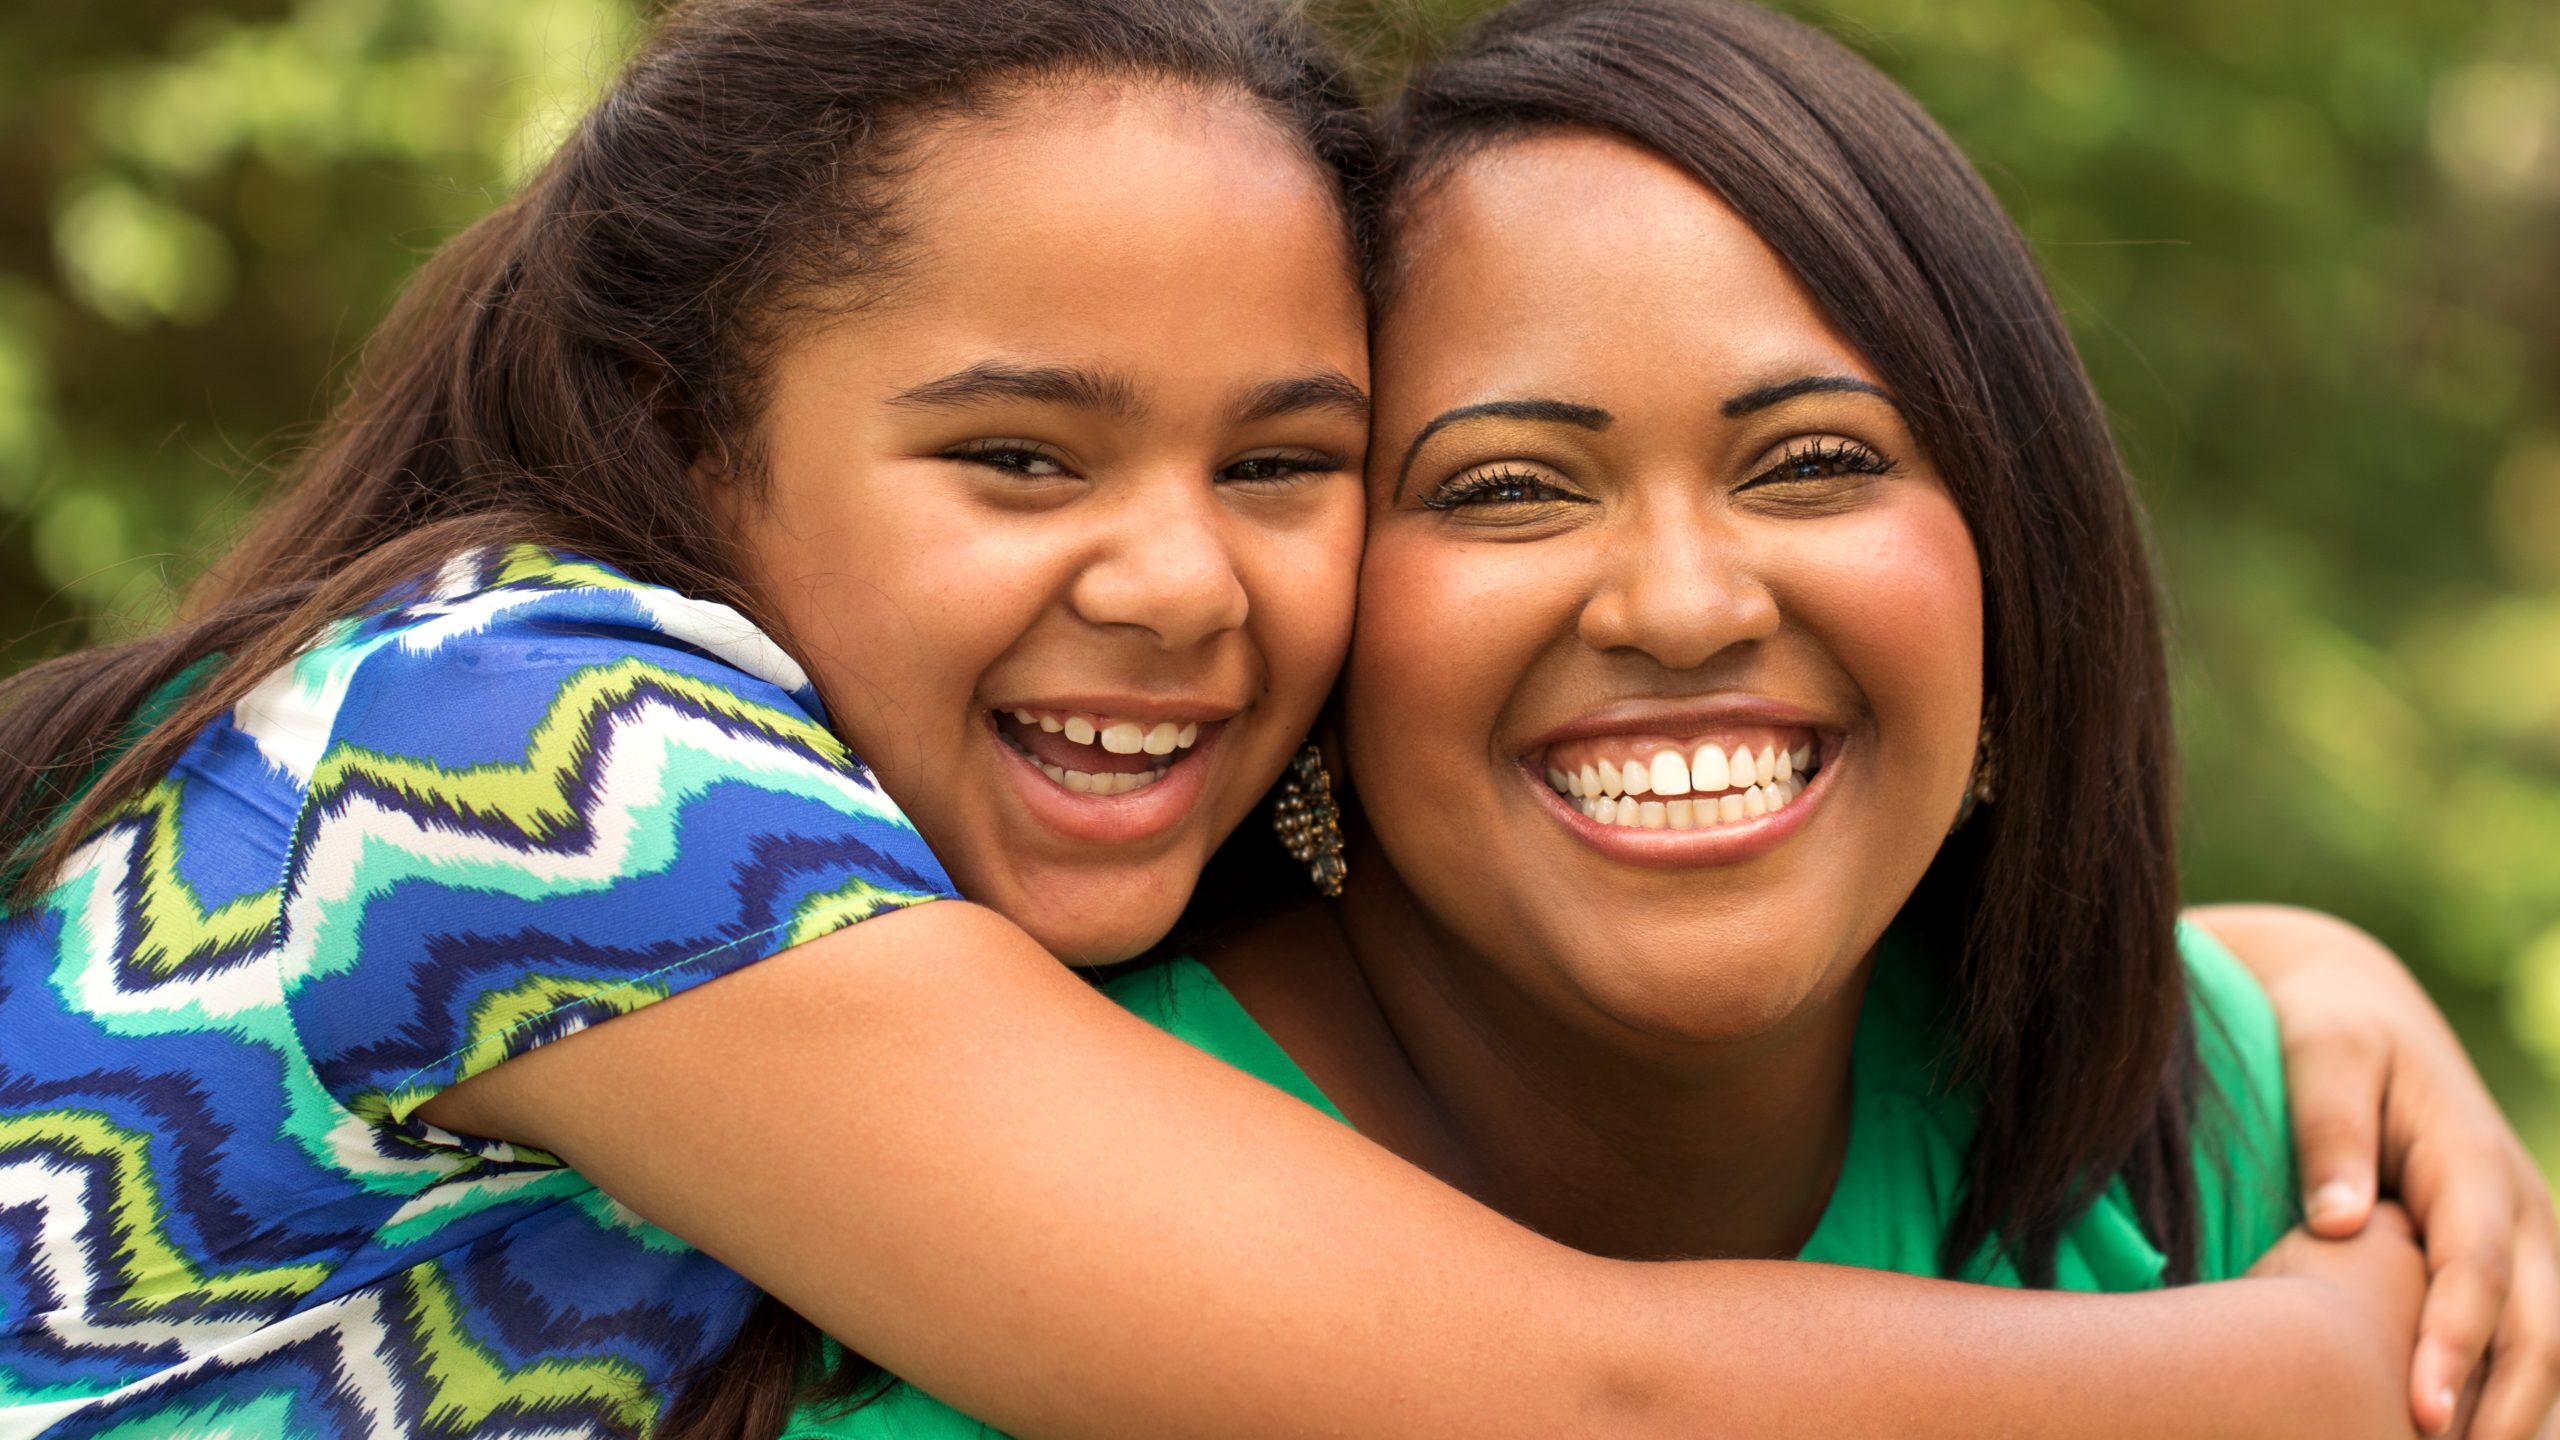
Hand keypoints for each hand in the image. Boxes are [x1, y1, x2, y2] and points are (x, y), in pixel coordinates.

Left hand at [2198, 904, 2559, 1438]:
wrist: (2359, 1007)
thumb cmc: (2327, 1030)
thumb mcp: (2323, 1052)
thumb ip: (2331, 1129)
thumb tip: (2339, 1220)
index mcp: (2472, 1161)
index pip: (2477, 1269)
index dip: (2456, 1344)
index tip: (2422, 1412)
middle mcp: (2518, 1210)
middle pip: (2537, 1330)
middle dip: (2504, 1410)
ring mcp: (2525, 1240)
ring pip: (2550, 1349)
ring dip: (2520, 1417)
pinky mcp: (2509, 1262)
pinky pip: (2529, 1342)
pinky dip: (2513, 1398)